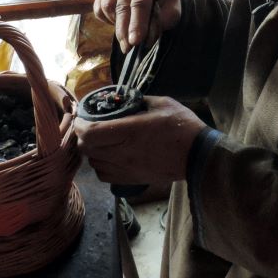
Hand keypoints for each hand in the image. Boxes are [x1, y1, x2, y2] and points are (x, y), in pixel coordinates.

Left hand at [75, 96, 206, 184]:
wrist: (199, 156)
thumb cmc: (183, 127)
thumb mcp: (162, 103)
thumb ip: (139, 100)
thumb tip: (122, 98)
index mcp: (130, 131)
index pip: (90, 133)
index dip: (79, 125)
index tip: (80, 117)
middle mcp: (124, 152)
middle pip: (87, 149)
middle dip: (82, 137)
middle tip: (88, 127)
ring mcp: (127, 168)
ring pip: (94, 163)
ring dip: (92, 151)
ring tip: (100, 141)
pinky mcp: (132, 180)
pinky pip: (105, 175)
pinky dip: (101, 165)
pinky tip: (110, 156)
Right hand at [94, 0, 181, 51]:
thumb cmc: (165, 2)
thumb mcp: (172, 11)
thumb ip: (161, 21)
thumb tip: (142, 36)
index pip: (140, 2)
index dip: (137, 23)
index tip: (135, 41)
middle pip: (122, 6)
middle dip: (124, 30)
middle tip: (128, 48)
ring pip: (108, 7)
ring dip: (116, 25)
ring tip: (127, 35)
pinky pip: (99, 10)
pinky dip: (107, 20)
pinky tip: (119, 23)